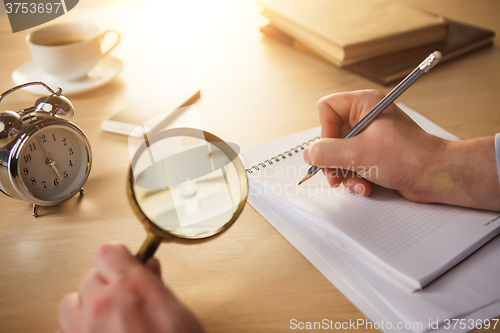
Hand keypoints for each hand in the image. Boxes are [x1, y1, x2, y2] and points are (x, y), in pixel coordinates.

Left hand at [58, 243, 203, 332]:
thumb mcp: (177, 312)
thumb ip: (157, 285)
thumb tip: (148, 268)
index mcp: (131, 287)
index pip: (108, 251)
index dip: (118, 257)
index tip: (126, 264)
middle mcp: (102, 304)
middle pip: (89, 274)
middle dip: (106, 283)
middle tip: (124, 296)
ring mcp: (83, 328)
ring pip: (70, 300)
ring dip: (86, 304)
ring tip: (106, 316)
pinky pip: (64, 329)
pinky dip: (77, 330)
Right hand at [304, 90, 499, 209]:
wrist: (437, 176)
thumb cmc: (408, 157)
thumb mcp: (359, 154)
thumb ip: (327, 153)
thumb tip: (308, 154)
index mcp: (364, 104)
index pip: (327, 109)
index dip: (325, 131)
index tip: (332, 149)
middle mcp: (365, 117)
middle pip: (330, 136)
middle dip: (332, 160)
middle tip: (335, 176)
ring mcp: (369, 137)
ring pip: (339, 154)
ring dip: (344, 173)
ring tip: (356, 184)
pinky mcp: (374, 154)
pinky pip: (351, 165)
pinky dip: (355, 178)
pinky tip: (365, 187)